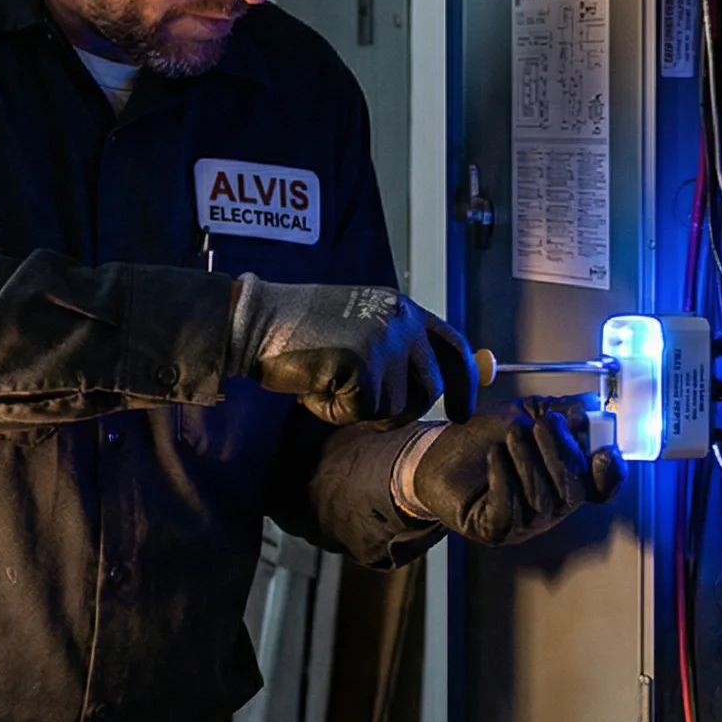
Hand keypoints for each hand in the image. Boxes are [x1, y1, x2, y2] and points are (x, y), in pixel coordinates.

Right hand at [226, 275, 476, 426]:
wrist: (256, 321)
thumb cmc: (298, 328)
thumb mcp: (359, 325)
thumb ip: (394, 347)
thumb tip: (428, 388)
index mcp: (403, 308)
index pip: (453, 347)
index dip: (464, 383)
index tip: (462, 412)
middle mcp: (401, 322)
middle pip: (429, 389)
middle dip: (401, 410)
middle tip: (366, 409)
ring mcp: (385, 344)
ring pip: (395, 407)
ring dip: (360, 409)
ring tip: (328, 381)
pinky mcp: (364, 368)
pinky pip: (360, 413)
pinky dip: (333, 411)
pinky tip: (314, 386)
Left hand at [406, 397, 623, 544]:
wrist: (433, 453)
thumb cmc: (481, 437)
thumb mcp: (525, 413)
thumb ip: (560, 409)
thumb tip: (590, 406)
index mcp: (564, 480)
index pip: (601, 486)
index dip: (610, 472)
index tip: (601, 450)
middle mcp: (550, 507)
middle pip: (574, 490)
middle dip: (560, 453)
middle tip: (541, 424)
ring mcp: (523, 523)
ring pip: (542, 499)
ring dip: (528, 461)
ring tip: (511, 434)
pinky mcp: (494, 529)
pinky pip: (509, 511)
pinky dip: (504, 480)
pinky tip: (494, 456)